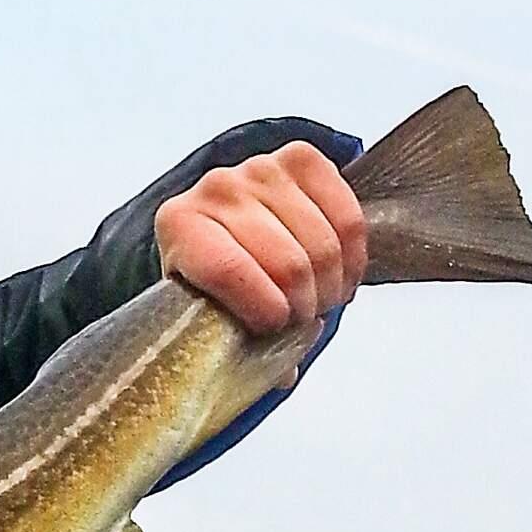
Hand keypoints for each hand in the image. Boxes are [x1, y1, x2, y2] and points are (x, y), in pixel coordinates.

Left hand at [154, 140, 367, 333]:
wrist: (221, 220)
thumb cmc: (211, 272)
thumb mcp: (206, 305)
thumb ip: (234, 338)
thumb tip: (283, 373)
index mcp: (178, 224)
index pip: (226, 270)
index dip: (263, 310)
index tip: (276, 328)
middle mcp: (216, 188)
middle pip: (286, 263)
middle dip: (304, 306)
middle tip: (302, 321)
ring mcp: (260, 168)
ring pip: (322, 244)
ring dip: (331, 287)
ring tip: (320, 301)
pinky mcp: (301, 158)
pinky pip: (348, 217)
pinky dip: (353, 258)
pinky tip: (340, 276)